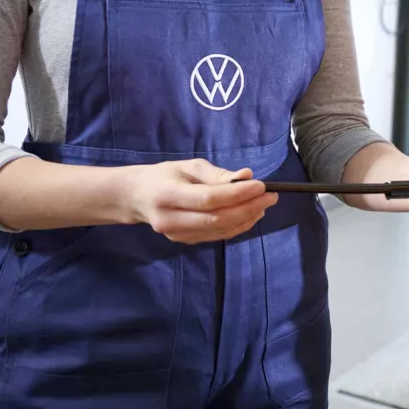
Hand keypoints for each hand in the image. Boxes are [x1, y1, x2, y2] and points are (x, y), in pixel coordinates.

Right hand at [124, 159, 277, 243]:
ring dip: (246, 218)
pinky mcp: (184, 242)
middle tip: (271, 196)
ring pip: (219, 231)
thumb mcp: (189, 166)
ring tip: (264, 204)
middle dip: (248, 207)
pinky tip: (250, 214)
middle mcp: (170, 219)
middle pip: (216, 218)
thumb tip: (247, 176)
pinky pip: (216, 236)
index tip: (260, 185)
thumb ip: (218, 174)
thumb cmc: (165, 176)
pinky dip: (237, 226)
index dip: (237, 194)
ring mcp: (176, 235)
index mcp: (167, 194)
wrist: (138, 198)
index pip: (208, 198)